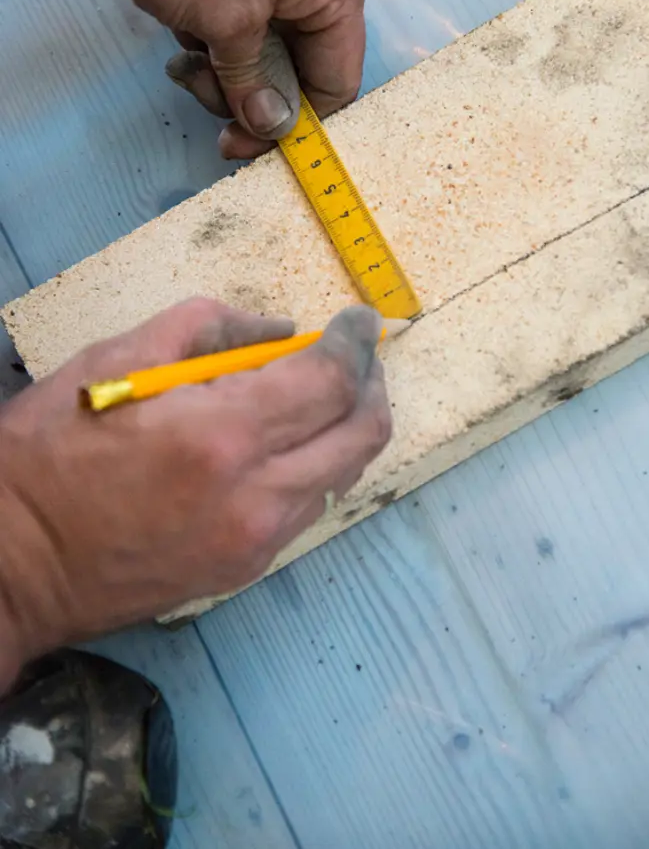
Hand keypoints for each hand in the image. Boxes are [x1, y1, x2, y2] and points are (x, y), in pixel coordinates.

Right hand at [0, 299, 390, 678]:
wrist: (15, 565)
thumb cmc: (50, 451)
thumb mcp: (115, 360)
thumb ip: (206, 327)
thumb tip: (278, 328)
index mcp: (220, 434)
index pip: (330, 382)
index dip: (356, 343)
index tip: (360, 320)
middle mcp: (255, 495)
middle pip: (361, 434)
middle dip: (371, 384)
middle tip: (357, 355)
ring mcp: (255, 541)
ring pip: (344, 474)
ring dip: (347, 427)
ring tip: (322, 395)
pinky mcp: (245, 569)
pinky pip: (309, 508)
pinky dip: (317, 466)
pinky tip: (288, 443)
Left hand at [49, 0, 369, 158]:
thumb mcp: (225, 25)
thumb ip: (254, 84)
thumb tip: (272, 123)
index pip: (339, 78)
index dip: (297, 124)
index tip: (248, 145)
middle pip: (302, 59)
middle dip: (251, 88)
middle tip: (204, 96)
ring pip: (269, 36)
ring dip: (226, 60)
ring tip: (184, 53)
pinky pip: (246, 4)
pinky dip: (217, 26)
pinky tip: (181, 23)